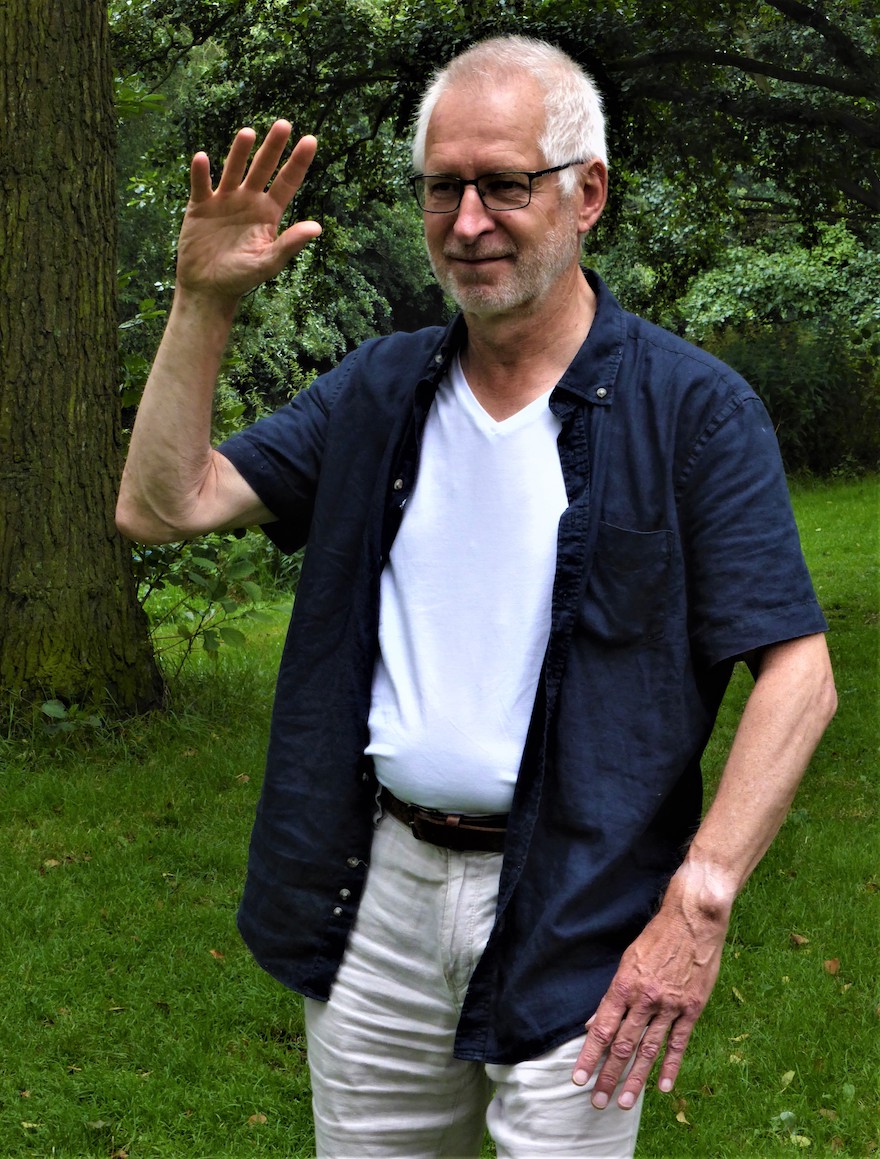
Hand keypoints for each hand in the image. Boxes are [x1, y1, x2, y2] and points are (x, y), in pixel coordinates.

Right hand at [176, 121, 321, 305]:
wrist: (208, 288)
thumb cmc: (241, 278)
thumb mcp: (268, 262)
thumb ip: (290, 243)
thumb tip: (317, 227)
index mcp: (268, 213)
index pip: (287, 182)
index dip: (298, 162)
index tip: (310, 140)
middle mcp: (248, 201)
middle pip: (262, 168)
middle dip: (273, 147)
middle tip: (284, 124)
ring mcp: (224, 201)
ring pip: (232, 169)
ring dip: (239, 152)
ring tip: (248, 133)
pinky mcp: (200, 206)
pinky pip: (201, 184)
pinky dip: (201, 172)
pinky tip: (203, 158)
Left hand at [571, 885, 728, 1108]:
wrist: (693, 919)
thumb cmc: (657, 936)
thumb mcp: (628, 960)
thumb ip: (612, 995)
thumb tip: (594, 1022)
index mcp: (624, 984)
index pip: (602, 1028)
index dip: (590, 1055)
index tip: (578, 1078)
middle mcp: (645, 998)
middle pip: (623, 1044)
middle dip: (608, 1074)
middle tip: (597, 1100)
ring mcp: (670, 1005)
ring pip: (649, 1049)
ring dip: (635, 1079)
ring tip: (623, 1102)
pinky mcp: (692, 1008)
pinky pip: (678, 1043)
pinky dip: (669, 1066)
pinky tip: (661, 1087)